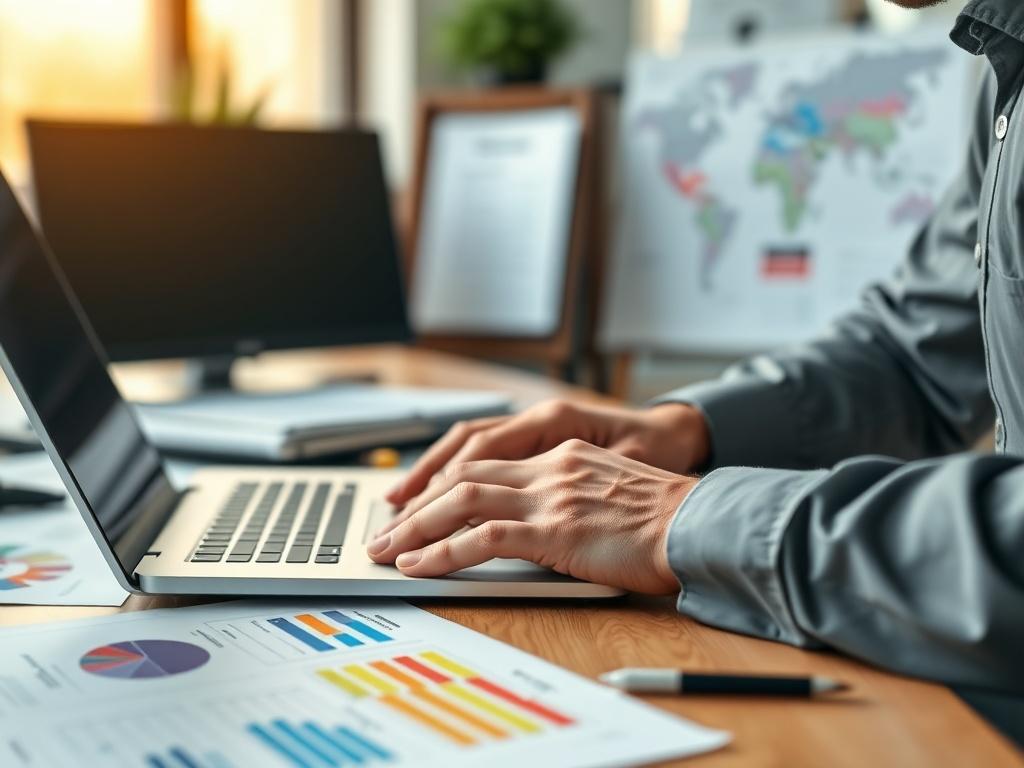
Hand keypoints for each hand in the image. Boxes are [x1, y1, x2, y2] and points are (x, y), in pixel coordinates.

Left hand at [367, 439, 695, 593]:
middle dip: (416, 505)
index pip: (485, 463)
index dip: (442, 483)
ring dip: (416, 527)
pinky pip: (483, 538)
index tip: (415, 504)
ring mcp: (550, 496)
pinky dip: (443, 552)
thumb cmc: (668, 520)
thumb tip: (544, 525)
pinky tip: (419, 565)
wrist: (701, 523)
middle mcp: (549, 467)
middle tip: (383, 530)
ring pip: (462, 501)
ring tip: (385, 549)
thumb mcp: (613, 494)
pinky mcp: (556, 528)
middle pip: (463, 477)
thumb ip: (574, 498)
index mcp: (561, 456)